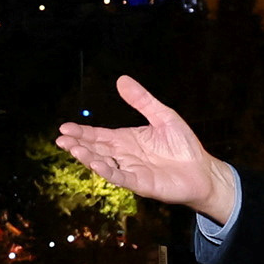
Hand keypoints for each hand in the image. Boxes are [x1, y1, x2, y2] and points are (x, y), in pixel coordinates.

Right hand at [54, 76, 236, 221]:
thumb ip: (142, 101)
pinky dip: (107, 171)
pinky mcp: (141, 183)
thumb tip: (121, 79)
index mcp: (126, 139)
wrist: (202, 170)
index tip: (64, 127)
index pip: (99, 135)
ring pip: (103, 164)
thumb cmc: (183, 146)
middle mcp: (124, 156)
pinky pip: (120, 177)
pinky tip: (96, 163)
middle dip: (77, 144)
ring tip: (73, 149)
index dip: (81, 132)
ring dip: (87, 157)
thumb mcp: (162, 116)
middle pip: (96, 149)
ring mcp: (131, 170)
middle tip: (61, 138)